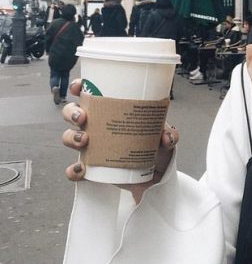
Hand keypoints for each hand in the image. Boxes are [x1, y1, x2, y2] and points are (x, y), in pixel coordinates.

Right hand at [61, 79, 179, 203]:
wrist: (156, 176)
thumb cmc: (155, 148)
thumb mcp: (164, 137)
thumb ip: (170, 135)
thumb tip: (166, 137)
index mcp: (110, 111)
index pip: (89, 93)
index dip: (79, 87)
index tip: (79, 87)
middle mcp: (97, 127)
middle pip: (72, 113)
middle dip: (72, 113)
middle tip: (83, 117)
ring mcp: (92, 147)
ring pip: (69, 137)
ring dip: (71, 137)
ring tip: (84, 140)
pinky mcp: (92, 169)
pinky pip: (75, 169)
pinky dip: (74, 170)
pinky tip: (81, 170)